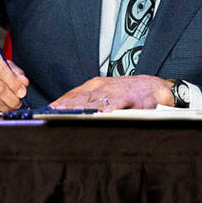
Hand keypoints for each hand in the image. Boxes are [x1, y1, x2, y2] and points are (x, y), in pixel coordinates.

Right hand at [0, 50, 27, 111]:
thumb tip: (23, 83)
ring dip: (6, 106)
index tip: (22, 91)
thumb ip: (15, 72)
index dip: (14, 83)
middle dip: (12, 98)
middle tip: (18, 102)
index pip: (1, 70)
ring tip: (11, 105)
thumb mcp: (2, 64)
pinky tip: (0, 107)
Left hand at [50, 75, 173, 111]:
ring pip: (91, 101)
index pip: (73, 94)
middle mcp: (102, 86)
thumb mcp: (107, 93)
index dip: (59, 102)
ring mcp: (113, 92)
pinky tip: (93, 118)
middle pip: (78, 97)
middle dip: (64, 106)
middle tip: (51, 114)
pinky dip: (101, 112)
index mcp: (95, 85)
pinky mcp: (126, 98)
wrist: (154, 87)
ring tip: (65, 116)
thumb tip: (71, 112)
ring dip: (77, 109)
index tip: (46, 110)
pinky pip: (111, 106)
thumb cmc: (129, 92)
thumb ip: (91, 101)